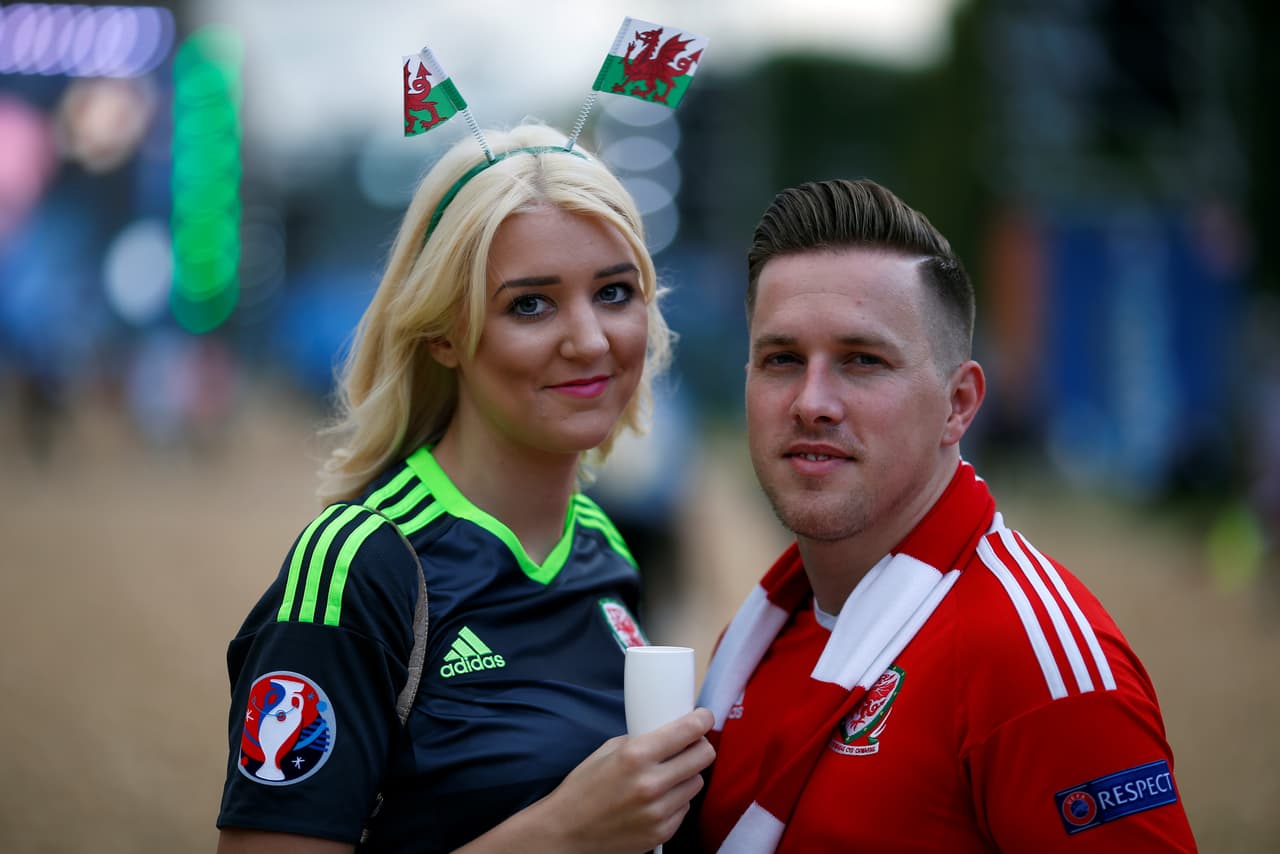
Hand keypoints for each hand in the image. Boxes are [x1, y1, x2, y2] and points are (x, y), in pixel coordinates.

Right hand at [538, 707, 714, 853]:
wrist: (567, 831)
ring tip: (667, 775)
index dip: (702, 720)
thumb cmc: (584, 787)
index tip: (704, 717)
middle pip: (704, 756)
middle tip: (690, 745)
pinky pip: (685, 807)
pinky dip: (676, 799)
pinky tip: (657, 798)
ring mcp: (659, 811)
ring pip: (697, 782)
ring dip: (687, 775)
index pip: (688, 731)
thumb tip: (672, 732)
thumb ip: (643, 740)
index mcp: (636, 756)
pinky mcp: (662, 833)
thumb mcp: (609, 750)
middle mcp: (651, 784)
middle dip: (700, 746)